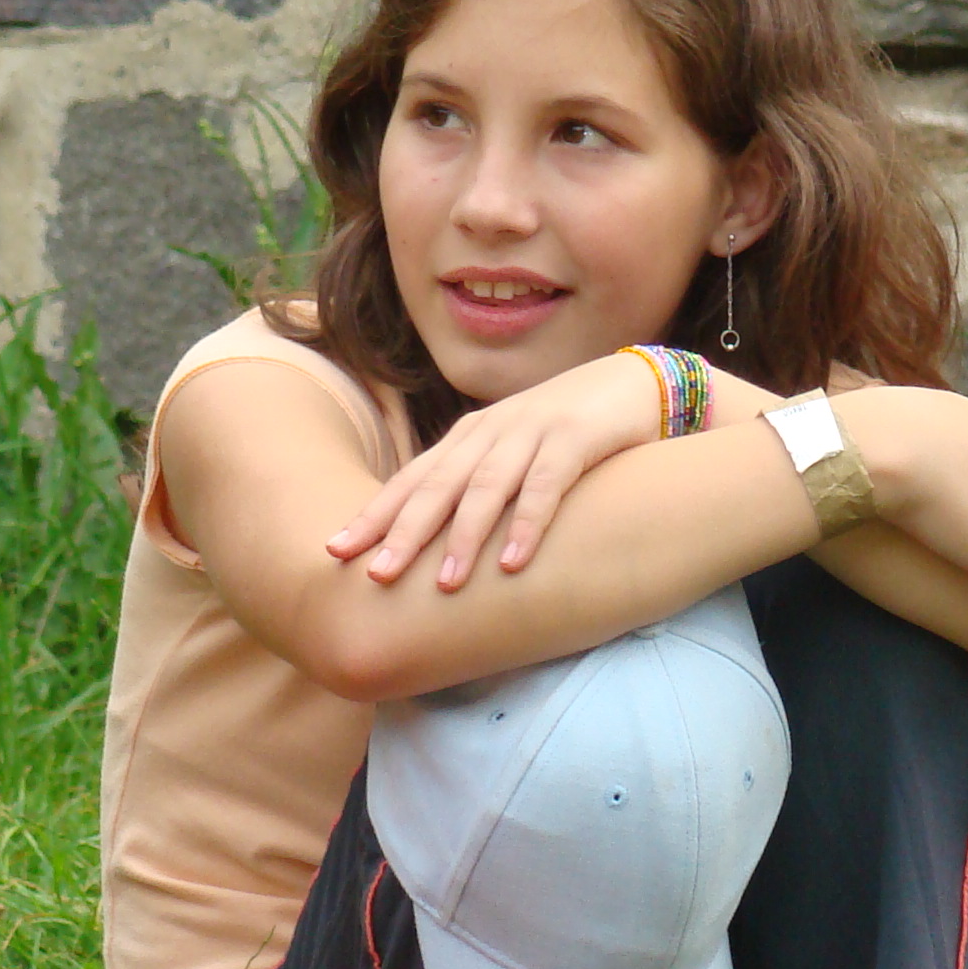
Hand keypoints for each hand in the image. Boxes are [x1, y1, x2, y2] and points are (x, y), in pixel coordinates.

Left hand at [326, 349, 665, 588]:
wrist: (633, 383)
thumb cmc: (565, 430)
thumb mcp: (511, 453)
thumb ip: (474, 483)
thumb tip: (430, 538)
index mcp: (468, 438)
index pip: (412, 480)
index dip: (374, 514)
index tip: (335, 551)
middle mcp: (491, 432)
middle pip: (437, 486)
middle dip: (403, 531)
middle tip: (375, 575)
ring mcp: (531, 431)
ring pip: (486, 488)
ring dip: (463, 538)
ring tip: (445, 585)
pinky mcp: (575, 438)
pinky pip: (547, 486)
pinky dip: (528, 524)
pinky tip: (512, 563)